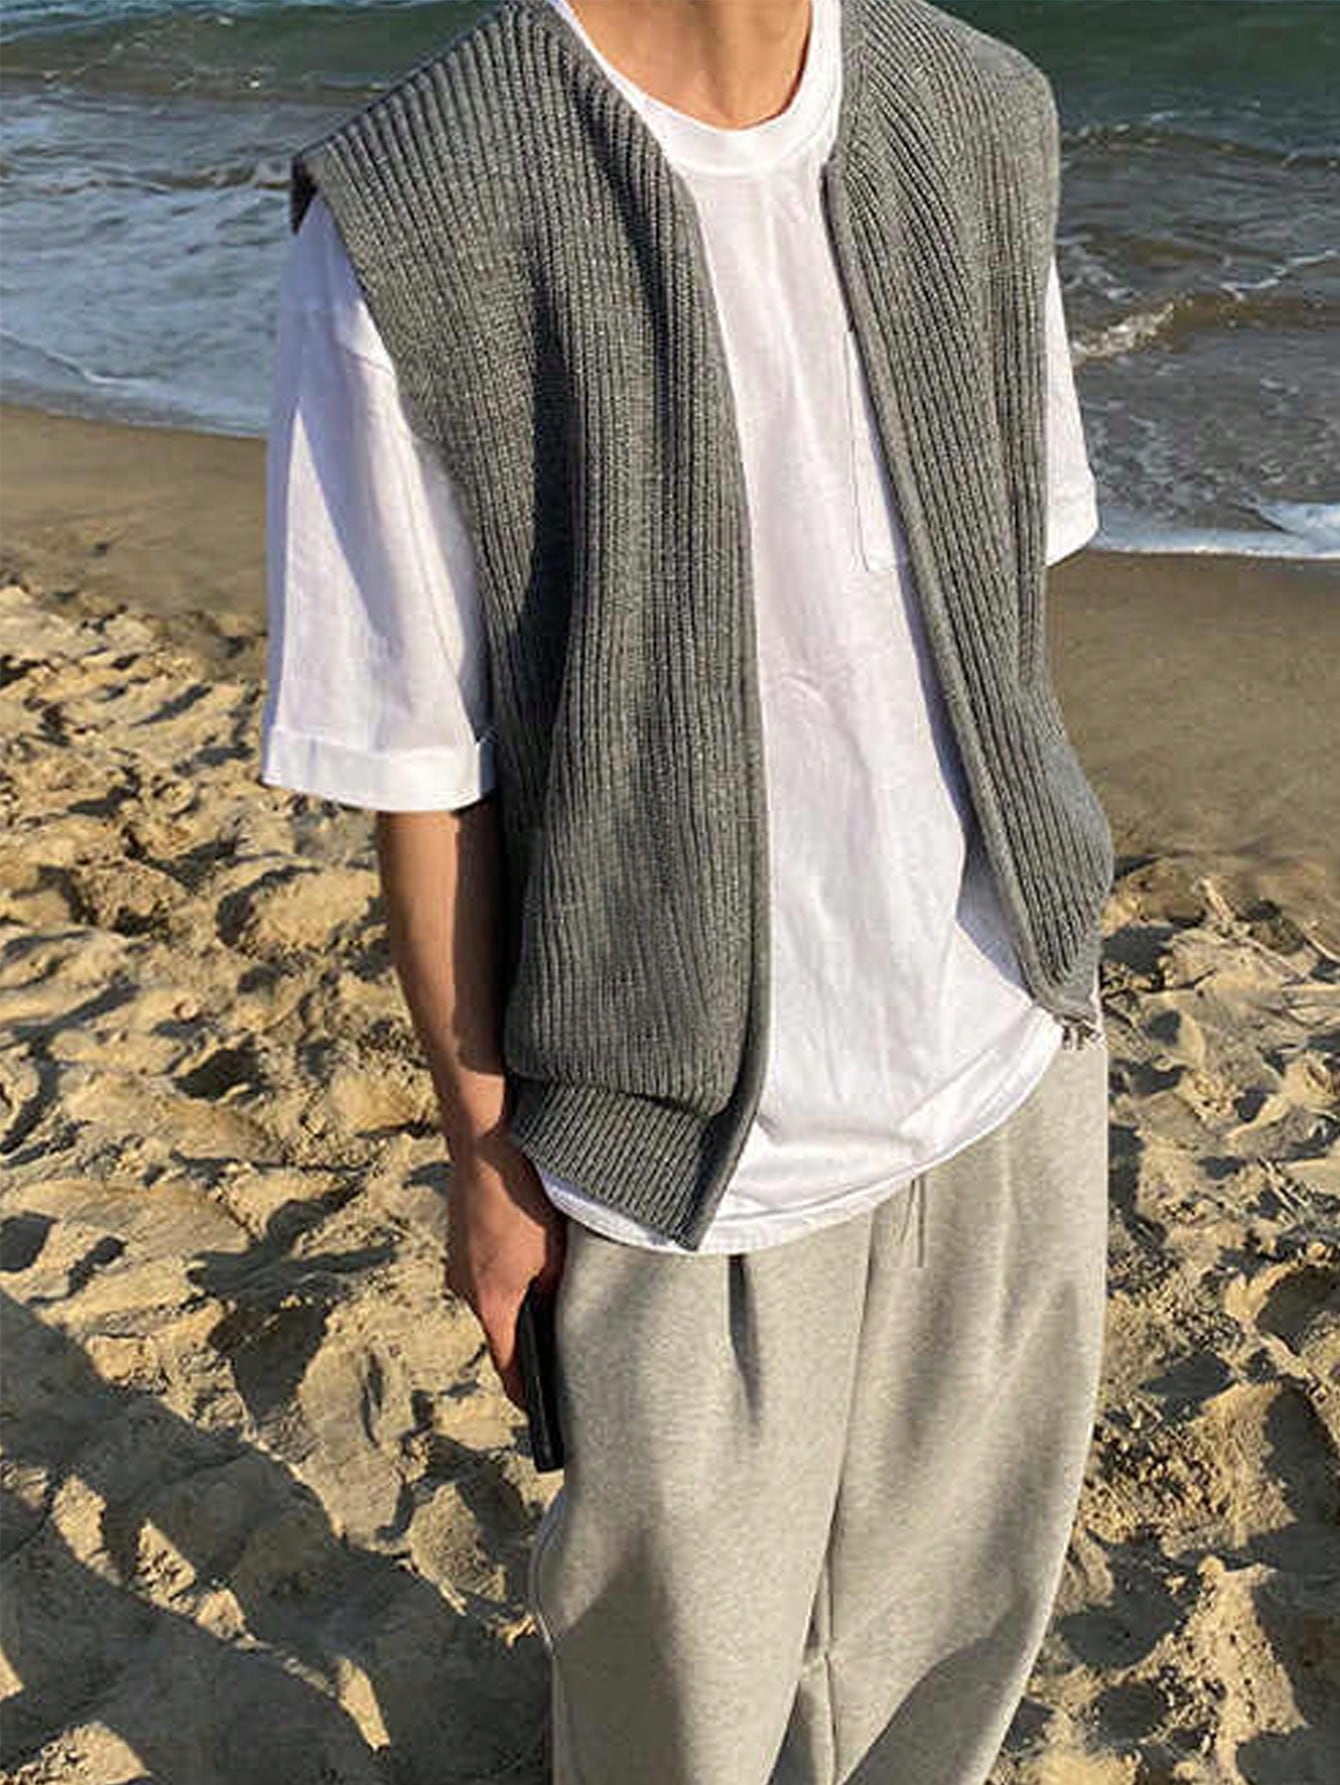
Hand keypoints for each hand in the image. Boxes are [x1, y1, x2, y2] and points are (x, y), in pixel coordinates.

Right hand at [443, 1130, 566, 1408]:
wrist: (483, 1148)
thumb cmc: (522, 1200)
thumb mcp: (553, 1253)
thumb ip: (554, 1291)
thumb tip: (555, 1311)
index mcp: (491, 1303)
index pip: (507, 1365)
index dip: (525, 1391)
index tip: (540, 1411)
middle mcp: (465, 1289)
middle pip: (499, 1328)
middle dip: (525, 1334)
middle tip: (556, 1340)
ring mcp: (458, 1263)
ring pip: (493, 1295)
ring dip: (515, 1294)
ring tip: (544, 1279)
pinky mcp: (458, 1240)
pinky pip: (484, 1269)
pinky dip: (505, 1269)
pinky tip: (525, 1247)